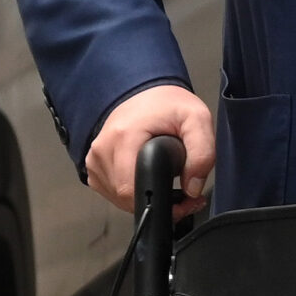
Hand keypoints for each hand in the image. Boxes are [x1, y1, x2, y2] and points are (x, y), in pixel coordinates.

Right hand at [85, 84, 215, 214]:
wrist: (147, 94)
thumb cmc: (168, 105)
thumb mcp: (197, 120)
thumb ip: (202, 153)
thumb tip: (192, 188)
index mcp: (123, 136)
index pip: (131, 188)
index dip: (161, 200)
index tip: (184, 200)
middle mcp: (103, 149)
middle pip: (127, 197)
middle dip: (160, 202)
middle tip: (185, 193)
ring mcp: (94, 159)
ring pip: (119, 199)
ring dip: (146, 199)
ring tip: (169, 184)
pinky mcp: (94, 166)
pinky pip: (112, 193)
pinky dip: (133, 193)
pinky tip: (149, 180)